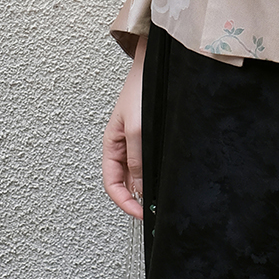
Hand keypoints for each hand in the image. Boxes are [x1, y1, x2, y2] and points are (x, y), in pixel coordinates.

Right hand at [103, 35, 146, 218]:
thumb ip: (137, 160)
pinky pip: (150, 160)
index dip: (124, 202)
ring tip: (161, 196)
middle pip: (125, 182)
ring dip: (148, 186)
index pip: (112, 184)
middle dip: (138, 198)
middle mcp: (123, 146)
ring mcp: (136, 141)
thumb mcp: (137, 129)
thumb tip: (140, 189)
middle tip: (155, 210)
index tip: (142, 214)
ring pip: (139, 173)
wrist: (156, 65)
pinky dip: (156, 172)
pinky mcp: (150, 136)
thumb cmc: (141, 90)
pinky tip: (166, 175)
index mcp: (112, 145)